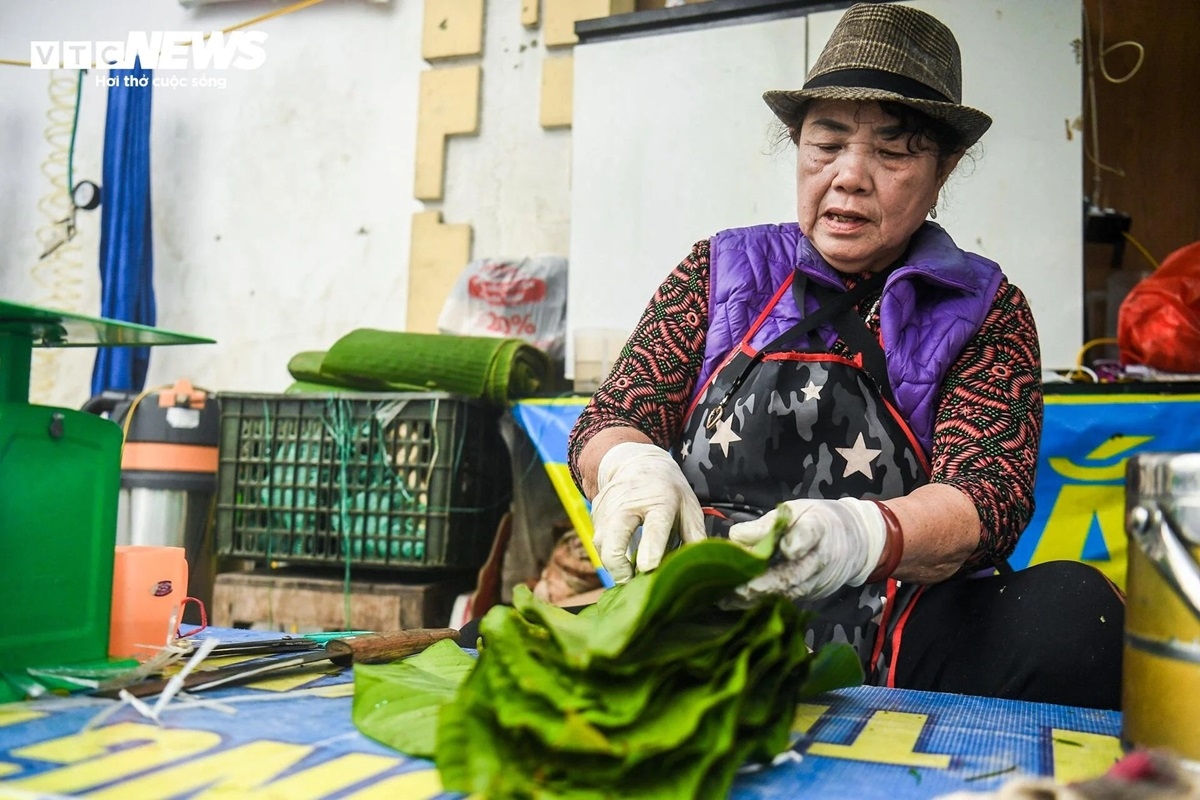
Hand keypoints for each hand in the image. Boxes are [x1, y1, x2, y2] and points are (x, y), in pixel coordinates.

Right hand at [591, 441, 705, 582]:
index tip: (647, 568)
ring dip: (612, 564)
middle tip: (630, 582)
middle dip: (618, 565)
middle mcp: (629, 501)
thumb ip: (693, 537)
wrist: (635, 461)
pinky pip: (597, 540)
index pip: (654, 526)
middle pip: (613, 538)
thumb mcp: (688, 507)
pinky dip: (607, 554)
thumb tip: (697, 567)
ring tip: (628, 574)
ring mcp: (608, 506)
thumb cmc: (668, 490)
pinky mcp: (594, 512)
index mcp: (660, 500)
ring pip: (601, 543)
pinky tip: (620, 558)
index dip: (651, 548)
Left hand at [727, 497, 887, 600]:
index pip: (809, 535)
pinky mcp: (814, 595)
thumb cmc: (815, 520)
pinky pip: (788, 599)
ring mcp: (819, 580)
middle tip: (734, 590)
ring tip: (727, 600)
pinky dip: (763, 603)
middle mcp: (821, 558)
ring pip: (788, 592)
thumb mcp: (796, 510)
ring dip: (757, 598)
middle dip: (763, 584)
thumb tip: (735, 536)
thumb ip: (768, 522)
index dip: (796, 543)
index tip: (784, 549)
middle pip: (793, 573)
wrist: (855, 541)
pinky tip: (738, 604)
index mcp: (819, 528)